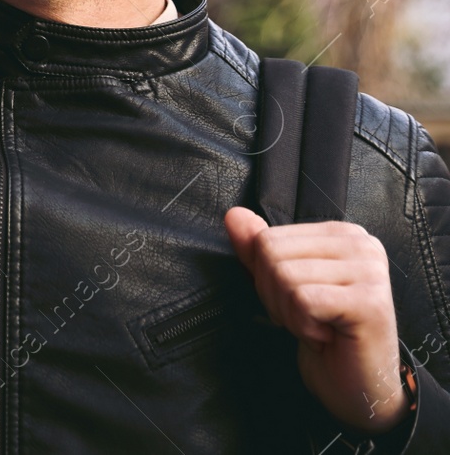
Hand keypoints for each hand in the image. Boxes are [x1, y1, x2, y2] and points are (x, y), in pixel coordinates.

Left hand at [225, 206, 406, 433]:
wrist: (357, 388)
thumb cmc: (323, 335)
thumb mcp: (281, 286)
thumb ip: (258, 249)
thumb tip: (234, 215)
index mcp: (342, 233)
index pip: (267, 238)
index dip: (266, 278)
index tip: (298, 301)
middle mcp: (362, 244)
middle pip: (271, 253)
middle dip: (275, 296)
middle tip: (307, 318)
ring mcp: (370, 271)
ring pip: (285, 276)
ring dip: (291, 314)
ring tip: (319, 326)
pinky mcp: (369, 301)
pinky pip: (303, 300)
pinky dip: (303, 326)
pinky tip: (328, 336)